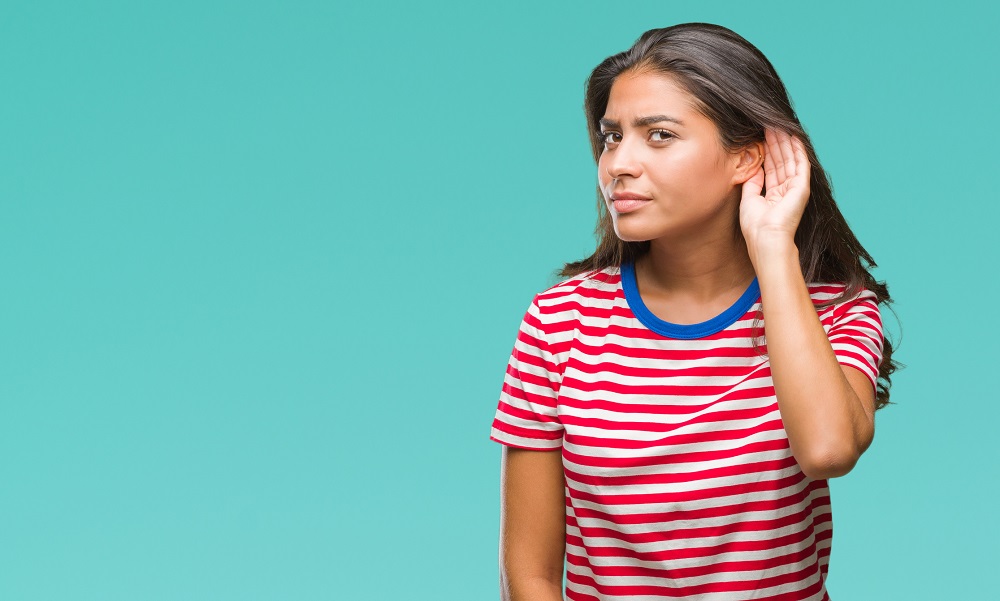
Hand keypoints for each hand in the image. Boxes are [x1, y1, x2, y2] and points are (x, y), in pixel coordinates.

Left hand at [739, 127, 810, 247]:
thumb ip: (752, 183)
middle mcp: (786, 190)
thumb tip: (754, 168)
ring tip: (779, 125)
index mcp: (773, 195)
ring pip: (790, 159)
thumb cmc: (755, 225)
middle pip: (780, 160)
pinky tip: (794, 137)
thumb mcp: (749, 199)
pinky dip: (798, 150)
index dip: (767, 151)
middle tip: (770, 124)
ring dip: (785, 142)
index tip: (761, 135)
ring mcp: (795, 188)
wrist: (766, 238)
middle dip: (775, 142)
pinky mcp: (802, 187)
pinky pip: (801, 164)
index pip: (771, 167)